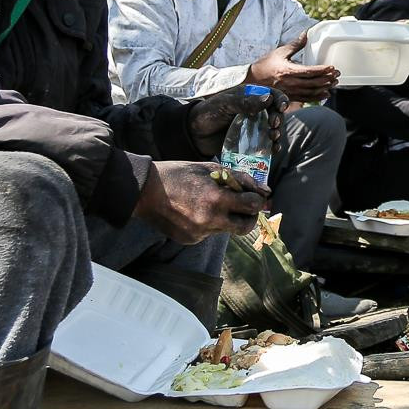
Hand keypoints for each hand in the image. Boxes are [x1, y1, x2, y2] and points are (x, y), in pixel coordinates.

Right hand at [135, 161, 267, 241]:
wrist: (144, 191)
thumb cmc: (178, 174)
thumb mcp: (210, 169)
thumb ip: (239, 179)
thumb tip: (264, 191)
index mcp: (216, 199)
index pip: (252, 206)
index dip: (257, 200)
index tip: (254, 196)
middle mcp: (209, 220)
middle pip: (245, 227)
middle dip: (249, 217)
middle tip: (244, 206)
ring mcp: (199, 233)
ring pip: (226, 230)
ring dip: (227, 218)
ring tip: (211, 203)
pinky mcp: (190, 240)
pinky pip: (209, 233)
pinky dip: (209, 223)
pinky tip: (195, 211)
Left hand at [188, 84, 282, 157]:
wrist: (194, 135)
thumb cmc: (207, 113)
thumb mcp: (224, 104)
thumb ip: (244, 102)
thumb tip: (268, 99)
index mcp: (250, 97)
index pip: (272, 96)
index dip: (280, 100)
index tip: (281, 107)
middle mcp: (255, 111)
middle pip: (276, 114)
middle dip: (279, 119)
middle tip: (273, 126)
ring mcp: (254, 128)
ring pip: (273, 130)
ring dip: (278, 134)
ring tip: (273, 138)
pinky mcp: (251, 142)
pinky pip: (266, 144)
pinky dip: (272, 147)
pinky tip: (273, 150)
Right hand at [248, 33, 339, 103]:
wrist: (253, 80)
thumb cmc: (266, 64)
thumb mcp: (280, 52)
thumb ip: (295, 44)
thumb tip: (306, 33)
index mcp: (288, 70)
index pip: (309, 71)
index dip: (322, 70)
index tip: (332, 67)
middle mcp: (290, 83)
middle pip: (313, 83)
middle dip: (327, 79)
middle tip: (337, 75)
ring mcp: (290, 92)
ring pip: (311, 92)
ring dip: (324, 88)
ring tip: (334, 83)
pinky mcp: (289, 97)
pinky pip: (305, 99)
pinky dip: (317, 97)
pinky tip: (325, 94)